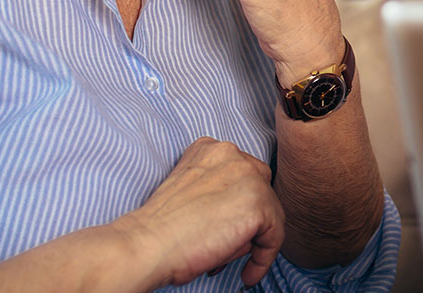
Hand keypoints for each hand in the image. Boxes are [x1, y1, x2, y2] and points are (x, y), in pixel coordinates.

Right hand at [117, 137, 284, 288]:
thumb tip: (245, 219)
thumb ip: (219, 192)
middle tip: (226, 246)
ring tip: (223, 257)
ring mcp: (247, 176)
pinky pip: (274, 235)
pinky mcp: (258, 204)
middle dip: (248, 220)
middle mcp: (231, 153)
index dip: (237, 207)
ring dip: (250, 239)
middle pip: (260, 190)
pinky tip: (248, 273)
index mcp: (211, 148)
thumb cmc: (160, 228)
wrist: (147, 243)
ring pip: (268, 212)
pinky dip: (264, 259)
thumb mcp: (192, 192)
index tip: (227, 229)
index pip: (242, 177)